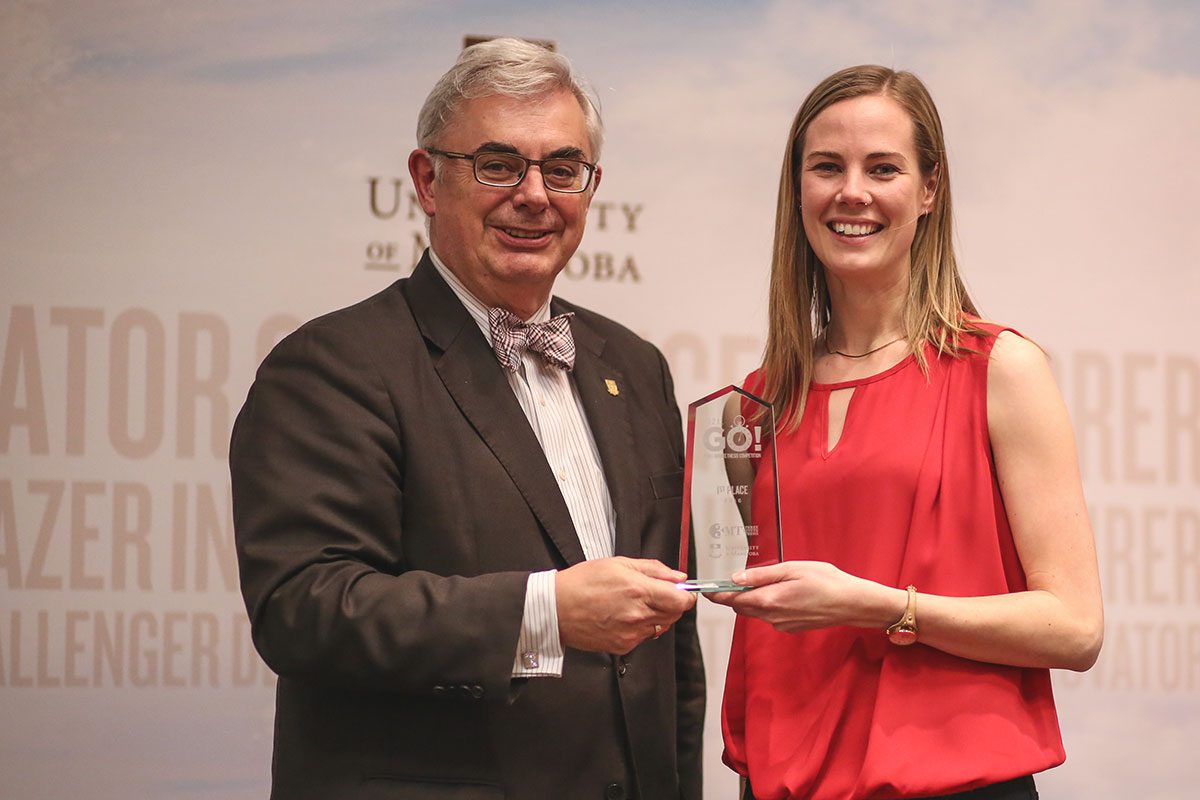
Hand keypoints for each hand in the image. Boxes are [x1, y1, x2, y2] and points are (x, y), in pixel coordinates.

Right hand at [556, 557, 696, 653]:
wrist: (556, 609)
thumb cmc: (582, 583)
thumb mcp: (619, 564)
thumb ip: (653, 569)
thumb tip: (677, 576)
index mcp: (639, 590)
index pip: (682, 600)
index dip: (685, 594)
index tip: (680, 590)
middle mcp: (638, 615)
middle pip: (675, 614)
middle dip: (671, 603)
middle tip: (654, 593)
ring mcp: (631, 633)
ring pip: (661, 626)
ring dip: (656, 615)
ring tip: (633, 604)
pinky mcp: (624, 646)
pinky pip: (644, 637)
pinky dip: (640, 627)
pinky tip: (623, 616)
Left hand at [707, 560, 896, 632]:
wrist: (852, 604)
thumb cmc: (827, 582)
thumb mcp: (792, 569)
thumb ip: (762, 575)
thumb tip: (736, 578)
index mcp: (770, 600)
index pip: (733, 600)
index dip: (717, 595)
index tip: (706, 590)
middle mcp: (772, 616)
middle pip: (741, 607)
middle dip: (733, 596)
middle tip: (729, 582)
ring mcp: (781, 624)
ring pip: (755, 612)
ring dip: (750, 601)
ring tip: (755, 584)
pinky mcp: (790, 627)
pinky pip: (769, 616)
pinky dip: (765, 605)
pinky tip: (778, 593)